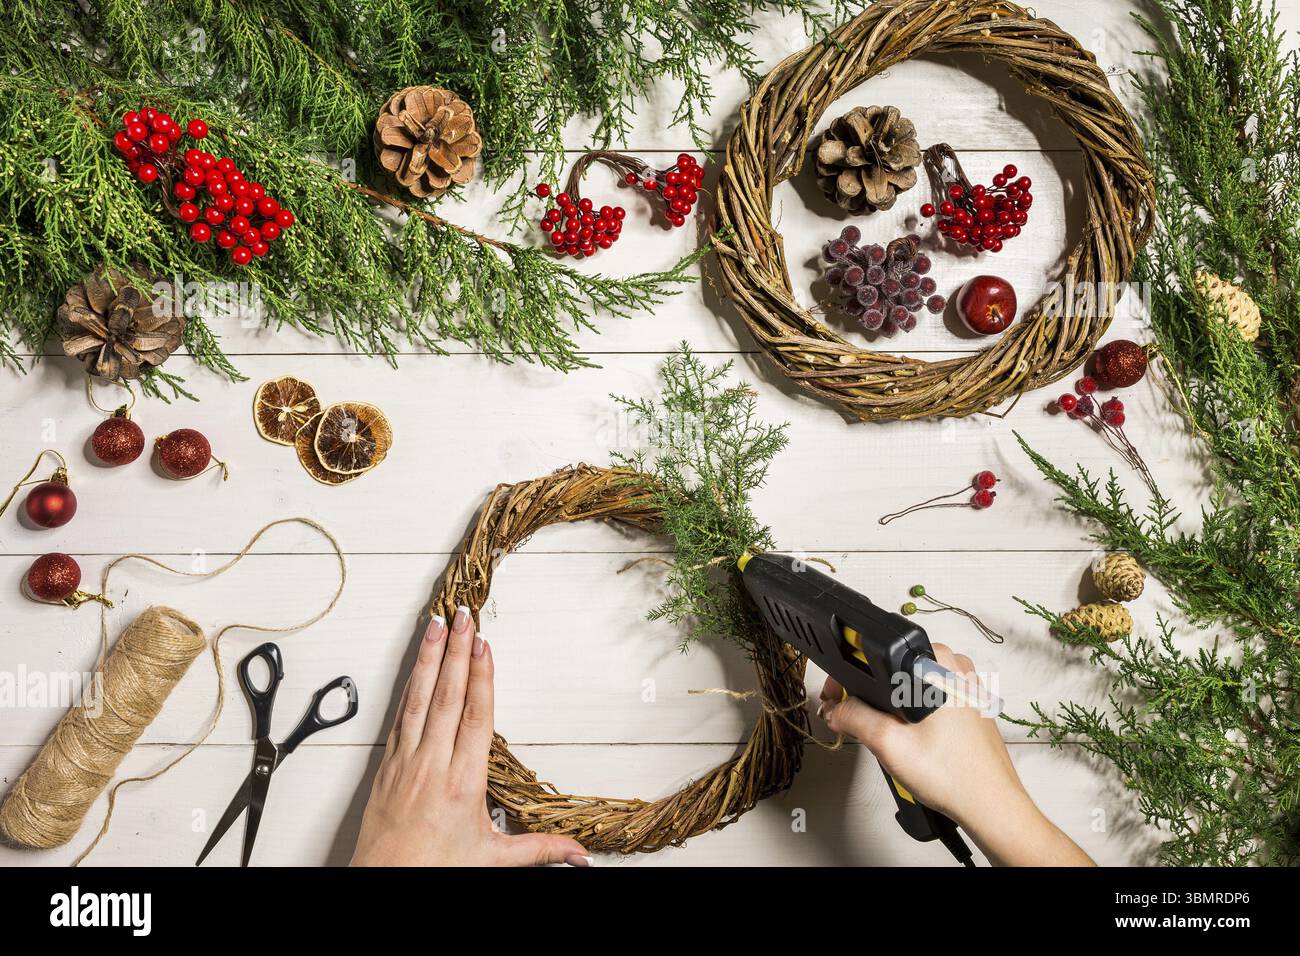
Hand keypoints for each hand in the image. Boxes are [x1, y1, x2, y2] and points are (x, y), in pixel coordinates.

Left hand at [352, 607, 590, 866]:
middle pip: (447, 697)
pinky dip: (409, 686)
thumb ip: (540, 850)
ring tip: (435, 626)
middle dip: (456, 652)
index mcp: (461, 784)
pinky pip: (400, 716)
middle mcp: (432, 766)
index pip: (474, 718)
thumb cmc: (432, 871)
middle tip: (462, 616)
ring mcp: (406, 762)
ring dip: (428, 659)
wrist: (384, 887)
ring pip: (419, 699)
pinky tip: (415, 666)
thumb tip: (579, 855)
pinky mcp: (387, 765)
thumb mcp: (493, 859)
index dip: (481, 678)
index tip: (483, 646)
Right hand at [818, 643, 1092, 866]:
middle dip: (867, 695)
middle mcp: (956, 668)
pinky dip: (912, 714)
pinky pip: (930, 699)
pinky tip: (911, 741)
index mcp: (938, 663)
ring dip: (890, 706)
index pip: (877, 657)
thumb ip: (853, 717)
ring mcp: (967, 686)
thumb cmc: (955, 776)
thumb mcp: (888, 743)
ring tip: (886, 735)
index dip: (846, 679)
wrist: (991, 807)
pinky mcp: (971, 705)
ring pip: (911, 686)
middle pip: (893, 671)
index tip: (835, 699)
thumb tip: (834, 709)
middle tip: (854, 721)